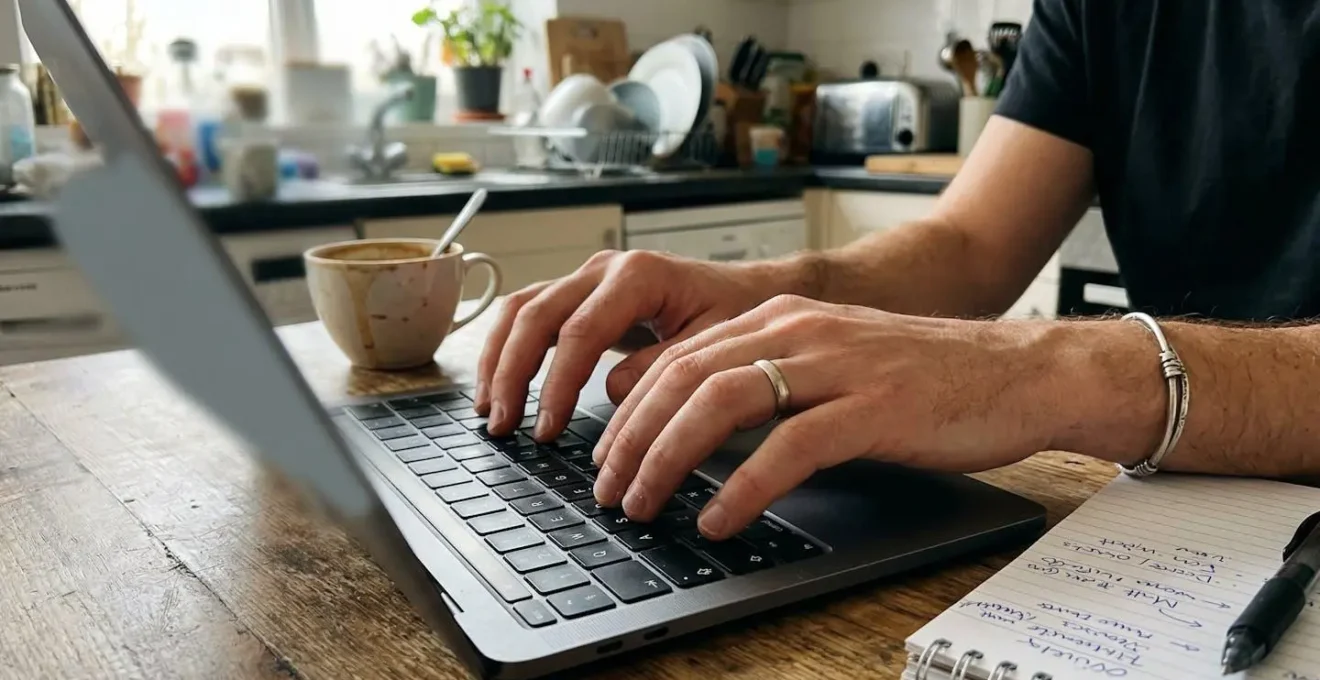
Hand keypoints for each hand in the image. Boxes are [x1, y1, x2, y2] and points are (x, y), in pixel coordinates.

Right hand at [475, 250, 806, 437]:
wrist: (747, 289)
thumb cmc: (734, 312)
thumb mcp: (714, 343)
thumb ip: (664, 367)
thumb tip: (612, 394)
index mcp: (638, 275)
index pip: (579, 332)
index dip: (556, 384)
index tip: (547, 427)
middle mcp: (604, 269)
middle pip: (536, 315)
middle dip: (511, 373)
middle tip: (504, 424)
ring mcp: (587, 278)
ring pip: (522, 309)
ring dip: (498, 359)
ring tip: (489, 409)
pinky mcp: (580, 294)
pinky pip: (529, 314)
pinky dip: (507, 349)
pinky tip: (498, 386)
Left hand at [591, 294, 1060, 539]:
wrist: (1020, 370)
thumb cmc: (927, 376)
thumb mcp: (833, 363)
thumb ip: (771, 379)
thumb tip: (700, 425)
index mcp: (783, 318)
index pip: (680, 357)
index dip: (630, 409)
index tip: (607, 454)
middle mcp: (800, 331)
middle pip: (684, 377)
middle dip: (631, 438)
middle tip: (607, 489)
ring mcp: (836, 366)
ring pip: (720, 402)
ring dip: (667, 457)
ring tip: (643, 503)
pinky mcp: (873, 407)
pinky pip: (788, 447)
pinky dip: (742, 488)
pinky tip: (718, 519)